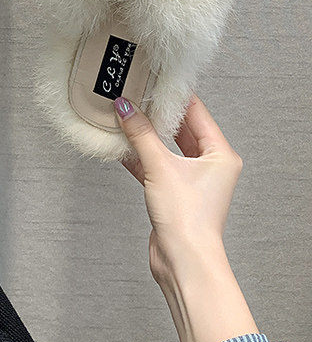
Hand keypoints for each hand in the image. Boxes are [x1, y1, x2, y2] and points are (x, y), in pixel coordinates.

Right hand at [115, 93, 241, 280]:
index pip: (196, 113)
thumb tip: (126, 108)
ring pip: (165, 147)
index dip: (174, 96)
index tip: (154, 81)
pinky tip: (121, 146)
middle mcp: (209, 165)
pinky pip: (155, 165)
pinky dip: (139, 156)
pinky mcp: (173, 192)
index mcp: (220, 154)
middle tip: (136, 96)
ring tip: (124, 118)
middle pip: (180, 129)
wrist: (183, 260)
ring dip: (145, 136)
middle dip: (156, 114)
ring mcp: (191, 179)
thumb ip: (140, 135)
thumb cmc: (188, 220)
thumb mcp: (160, 167)